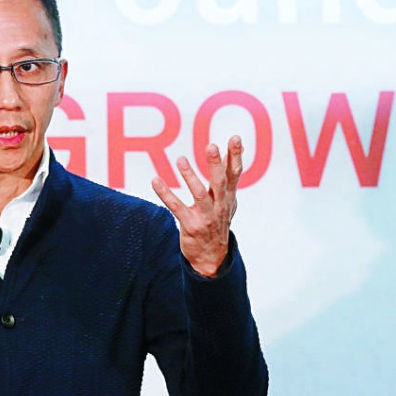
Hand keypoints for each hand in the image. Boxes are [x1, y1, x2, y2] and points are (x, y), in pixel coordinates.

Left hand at [151, 136, 242, 277]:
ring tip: (180, 159)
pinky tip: (155, 180)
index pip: (234, 173)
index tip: (235, 138)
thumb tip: (239, 146)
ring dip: (190, 176)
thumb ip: (231, 173)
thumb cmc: (219, 220)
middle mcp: (220, 206)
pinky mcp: (190, 225)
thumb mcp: (228, 198)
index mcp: (228, 197)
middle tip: (211, 146)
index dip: (235, 156)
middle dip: (215, 164)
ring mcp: (205, 217)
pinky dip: (165, 193)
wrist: (212, 257)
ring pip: (199, 194)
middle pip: (219, 182)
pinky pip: (176, 207)